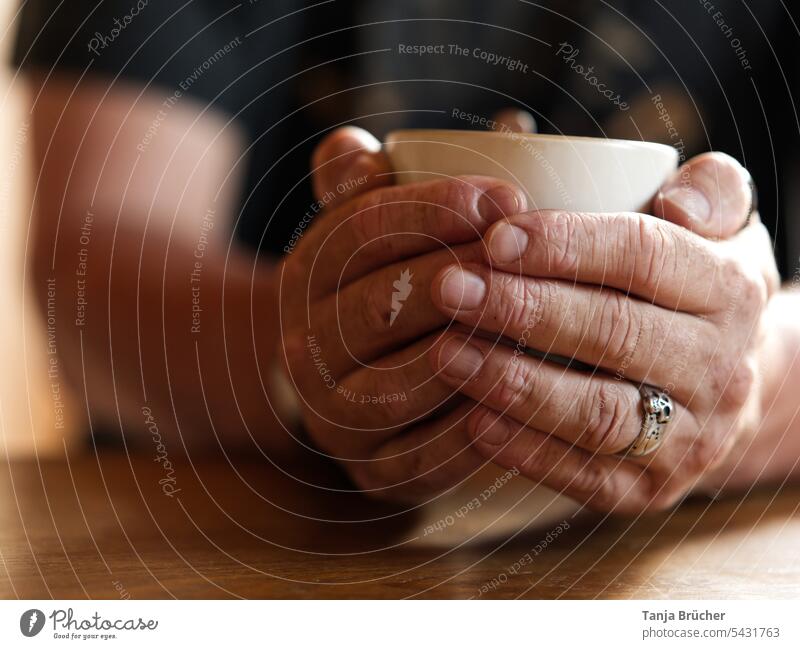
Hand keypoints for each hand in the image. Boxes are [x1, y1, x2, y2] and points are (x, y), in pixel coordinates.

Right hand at [279, 127, 526, 501]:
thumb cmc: (385, 286)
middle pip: (381, 307)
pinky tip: (518, 410)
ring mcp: (334, 417)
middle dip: (461, 280)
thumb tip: (444, 134)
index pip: (361, 231)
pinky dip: (466, 440)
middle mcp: (305, 347)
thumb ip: (387, 179)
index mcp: (308, 275)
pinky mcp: (371, 473)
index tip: (509, 197)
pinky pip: (417, 461)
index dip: (434, 210)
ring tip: (535, 334)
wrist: (348, 380)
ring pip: (395, 387)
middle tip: (531, 266)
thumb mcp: (373, 225)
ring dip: (467, 360)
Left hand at [427, 154, 779, 512]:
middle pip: (614, 334)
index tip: (494, 237)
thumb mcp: (727, 229)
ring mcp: (689, 438)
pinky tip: (471, 421)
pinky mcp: (650, 490)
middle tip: (449, 289)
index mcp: (731, 289)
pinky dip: (525, 450)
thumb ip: (713, 190)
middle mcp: (719, 368)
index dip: (567, 245)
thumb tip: (678, 201)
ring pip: (596, 412)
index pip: (645, 256)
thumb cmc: (698, 292)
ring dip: (513, 383)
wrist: (735, 389)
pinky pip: (585, 475)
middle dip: (524, 309)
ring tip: (445, 353)